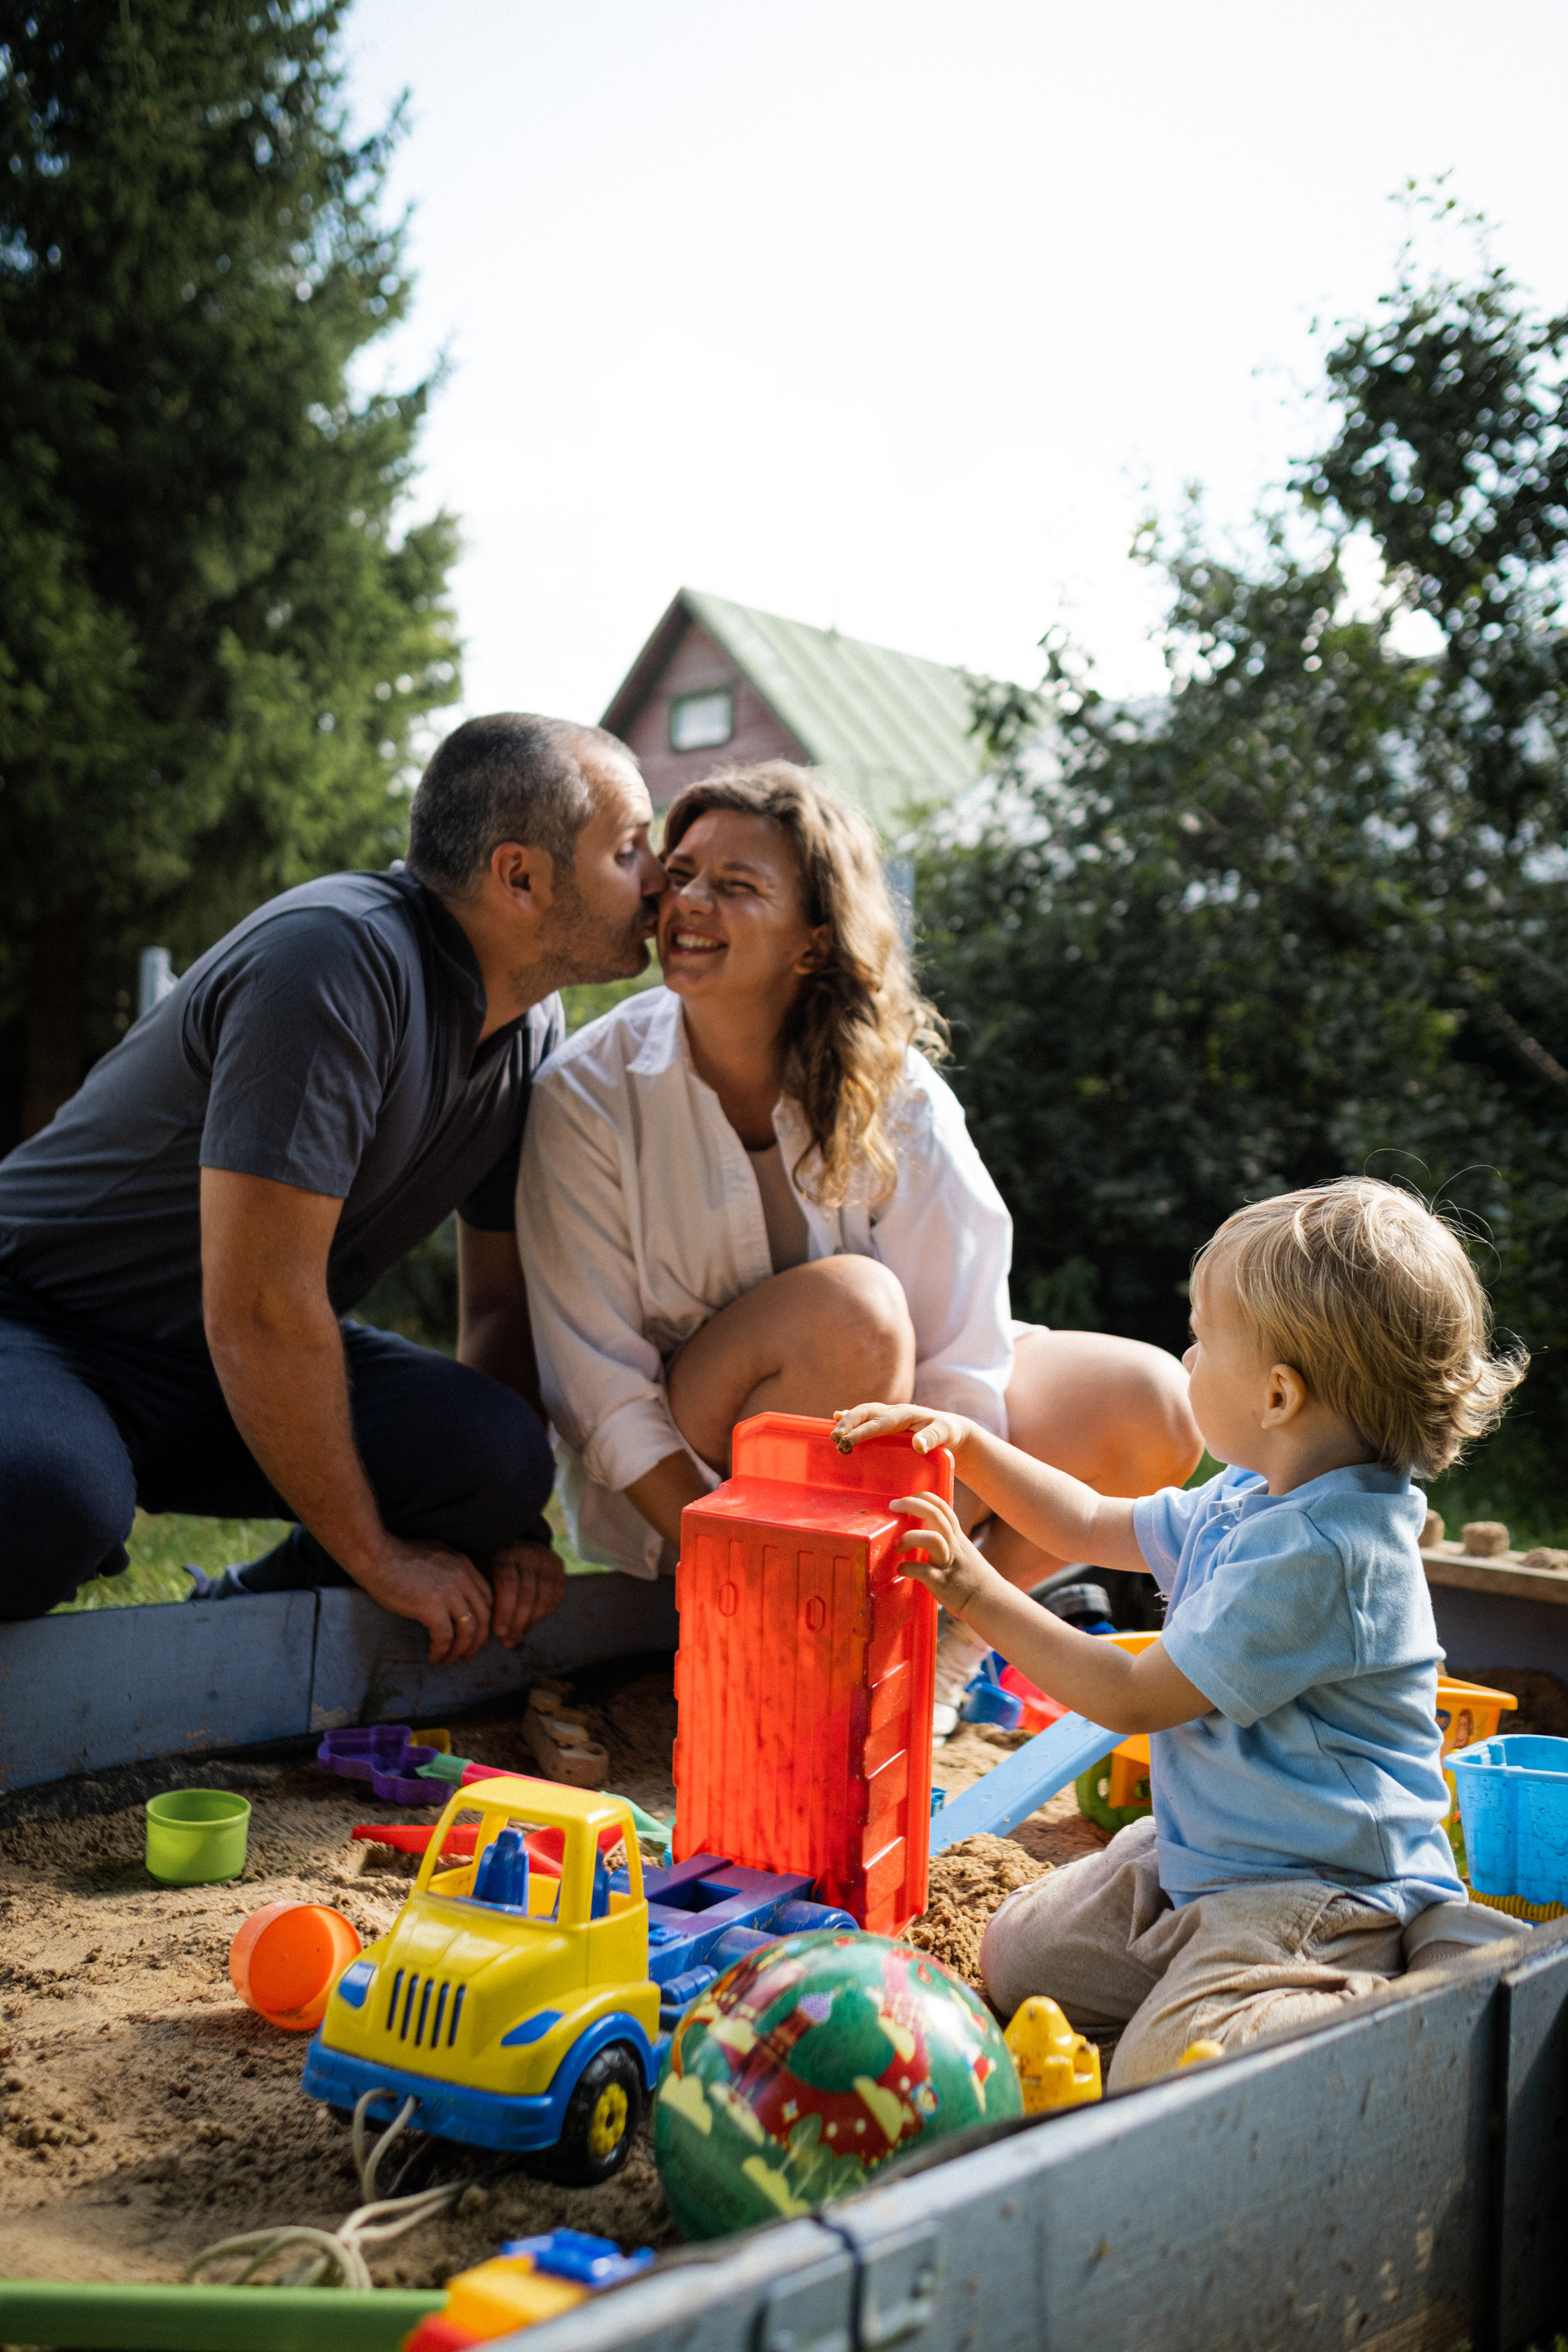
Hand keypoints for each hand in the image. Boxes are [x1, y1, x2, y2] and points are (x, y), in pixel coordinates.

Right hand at [353, 1537, 496, 1664]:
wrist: (375, 1555)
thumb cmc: (396, 1555)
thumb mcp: (434, 1556)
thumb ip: (450, 1572)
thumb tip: (453, 1593)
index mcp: (464, 1565)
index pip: (487, 1597)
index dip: (486, 1620)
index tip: (477, 1635)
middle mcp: (462, 1577)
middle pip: (484, 1616)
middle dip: (479, 1640)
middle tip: (469, 1655)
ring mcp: (449, 1592)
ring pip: (468, 1630)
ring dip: (461, 1651)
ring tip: (450, 1662)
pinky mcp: (432, 1606)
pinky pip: (444, 1637)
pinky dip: (440, 1651)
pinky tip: (432, 1658)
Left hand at [480, 1540, 566, 1646]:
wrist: (514, 1540)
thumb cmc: (491, 1564)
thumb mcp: (480, 1572)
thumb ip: (482, 1597)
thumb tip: (481, 1635)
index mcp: (504, 1554)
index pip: (508, 1584)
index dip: (505, 1611)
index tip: (498, 1633)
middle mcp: (528, 1553)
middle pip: (527, 1594)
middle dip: (517, 1622)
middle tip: (508, 1641)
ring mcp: (546, 1559)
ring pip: (544, 1597)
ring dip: (531, 1621)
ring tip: (517, 1635)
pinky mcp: (558, 1567)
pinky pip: (556, 1596)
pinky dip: (544, 1613)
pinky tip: (530, 1623)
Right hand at [833, 1402, 972, 1457]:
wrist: (951, 1429)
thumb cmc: (948, 1433)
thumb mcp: (945, 1435)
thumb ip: (932, 1438)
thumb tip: (918, 1446)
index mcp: (904, 1414)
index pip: (879, 1422)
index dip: (862, 1431)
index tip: (847, 1441)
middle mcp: (893, 1412)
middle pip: (865, 1413)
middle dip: (848, 1423)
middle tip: (834, 1439)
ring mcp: (888, 1416)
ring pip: (863, 1414)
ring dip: (846, 1422)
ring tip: (832, 1434)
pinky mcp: (886, 1422)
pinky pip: (865, 1417)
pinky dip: (850, 1418)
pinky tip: (836, 1418)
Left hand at [889, 1490, 994, 1617]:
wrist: (990, 1601)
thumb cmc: (972, 1577)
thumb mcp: (962, 1551)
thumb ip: (946, 1539)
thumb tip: (925, 1531)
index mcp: (957, 1537)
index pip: (942, 1506)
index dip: (923, 1497)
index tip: (906, 1498)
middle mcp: (953, 1545)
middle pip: (935, 1515)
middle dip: (912, 1505)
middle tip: (894, 1506)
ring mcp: (948, 1564)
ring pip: (933, 1539)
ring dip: (911, 1537)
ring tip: (898, 1547)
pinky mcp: (943, 1583)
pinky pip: (924, 1572)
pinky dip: (908, 1568)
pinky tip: (902, 1570)